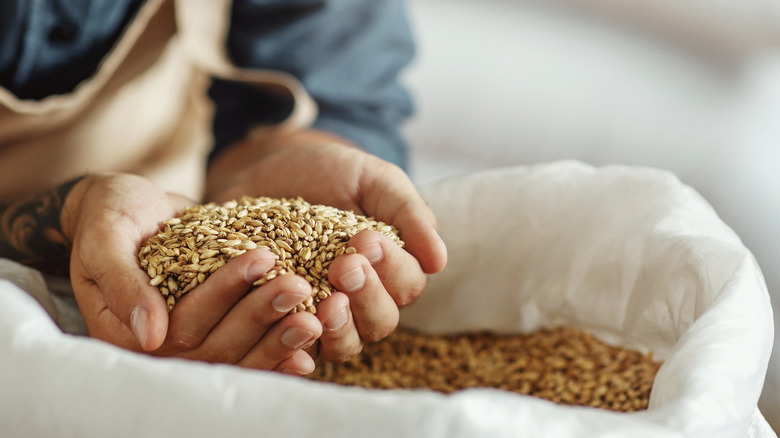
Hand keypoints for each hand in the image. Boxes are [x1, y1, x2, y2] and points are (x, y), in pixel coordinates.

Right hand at [62, 173, 320, 373]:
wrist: (128, 211)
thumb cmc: (110, 217)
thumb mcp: (105, 239)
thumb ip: (123, 284)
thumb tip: (151, 336)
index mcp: (129, 331)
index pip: (184, 322)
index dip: (225, 294)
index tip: (262, 261)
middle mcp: (164, 346)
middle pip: (218, 345)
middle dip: (262, 315)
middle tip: (300, 286)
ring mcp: (194, 342)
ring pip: (241, 352)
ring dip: (280, 337)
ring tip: (317, 315)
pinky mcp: (219, 330)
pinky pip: (251, 348)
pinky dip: (281, 349)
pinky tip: (314, 345)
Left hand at [205, 130, 447, 361]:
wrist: (268, 169)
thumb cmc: (330, 173)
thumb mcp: (374, 180)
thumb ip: (409, 214)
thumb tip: (439, 261)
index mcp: (392, 268)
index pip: (407, 284)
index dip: (392, 268)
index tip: (367, 239)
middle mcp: (363, 299)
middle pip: (381, 320)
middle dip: (367, 296)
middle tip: (345, 266)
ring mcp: (323, 314)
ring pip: (346, 344)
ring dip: (340, 330)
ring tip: (327, 305)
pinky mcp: (284, 321)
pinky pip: (295, 347)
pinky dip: (296, 346)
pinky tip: (291, 326)